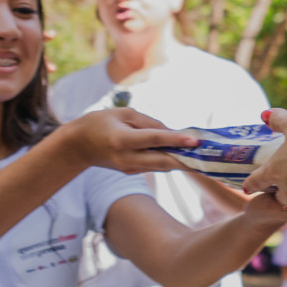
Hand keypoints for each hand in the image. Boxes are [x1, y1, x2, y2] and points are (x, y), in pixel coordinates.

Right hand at [54, 108, 196, 174]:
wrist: (78, 146)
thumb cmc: (101, 122)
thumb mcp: (123, 114)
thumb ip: (149, 122)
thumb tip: (173, 133)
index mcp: (122, 140)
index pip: (154, 140)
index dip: (175, 140)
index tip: (195, 140)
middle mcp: (126, 158)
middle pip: (162, 161)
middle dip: (186, 160)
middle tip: (208, 157)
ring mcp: (128, 168)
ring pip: (161, 166)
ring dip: (182, 161)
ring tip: (203, 155)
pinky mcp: (131, 172)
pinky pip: (155, 166)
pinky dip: (170, 161)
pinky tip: (185, 155)